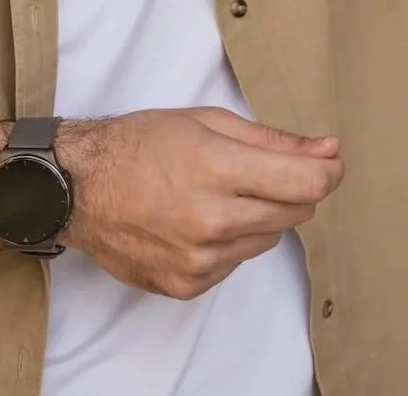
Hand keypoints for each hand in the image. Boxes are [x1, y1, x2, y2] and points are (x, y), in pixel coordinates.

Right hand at [56, 108, 342, 300]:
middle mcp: (211, 219)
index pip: (306, 182)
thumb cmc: (140, 145)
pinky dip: (229, 242)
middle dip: (291, 189)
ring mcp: (199, 259)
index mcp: (217, 168)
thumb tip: (330, 151)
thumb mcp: (207, 122)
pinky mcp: (187, 284)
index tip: (328, 162)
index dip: (328, 170)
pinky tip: (197, 221)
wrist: (77, 188)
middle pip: (295, 213)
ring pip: (269, 240)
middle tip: (258, 171)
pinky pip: (236, 263)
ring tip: (217, 194)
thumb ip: (274, 140)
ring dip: (259, 217)